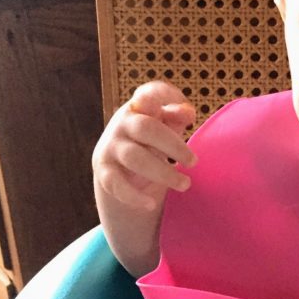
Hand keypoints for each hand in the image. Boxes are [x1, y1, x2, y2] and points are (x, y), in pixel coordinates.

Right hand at [93, 80, 196, 211]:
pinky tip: (151, 204)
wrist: (120, 170)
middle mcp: (123, 124)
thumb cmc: (152, 142)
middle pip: (146, 128)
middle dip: (173, 146)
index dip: (166, 96)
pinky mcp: (104, 171)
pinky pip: (116, 184)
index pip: (148, 93)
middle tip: (194, 162)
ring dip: (163, 173)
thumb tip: (187, 112)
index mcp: (140, 108)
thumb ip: (176, 118)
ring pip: (135, 158)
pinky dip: (134, 196)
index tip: (190, 113)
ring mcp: (111, 146)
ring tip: (186, 184)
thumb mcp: (166, 128)